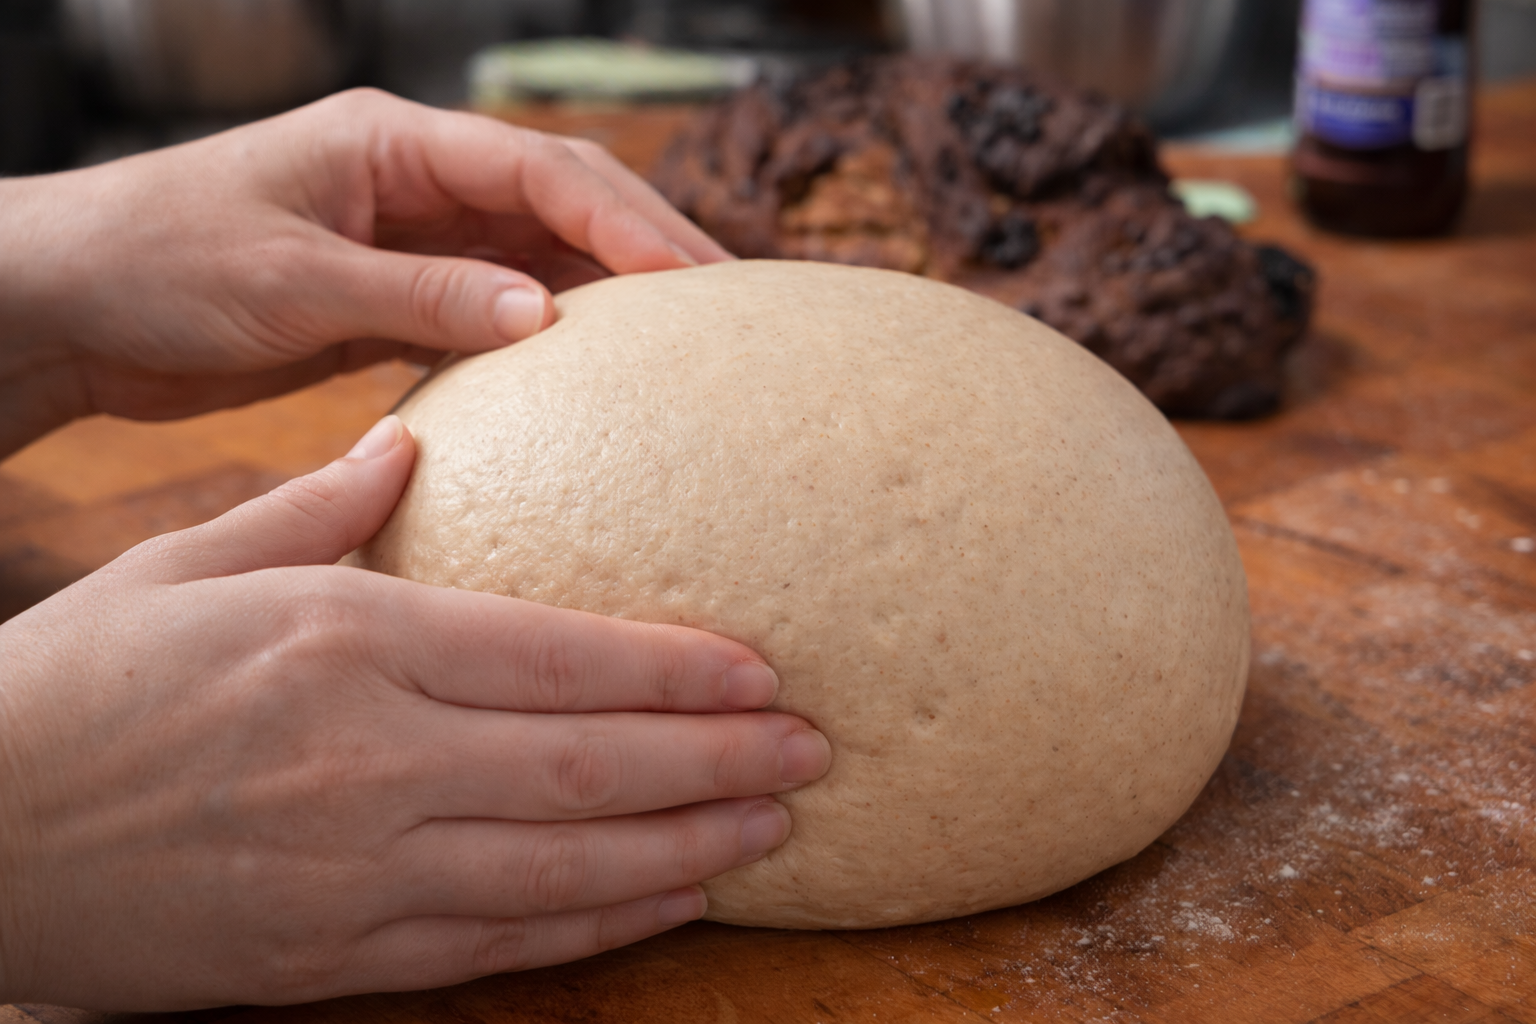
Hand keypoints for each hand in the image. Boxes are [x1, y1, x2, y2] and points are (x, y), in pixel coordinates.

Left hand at [0, 88, 731, 455]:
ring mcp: (408, 237)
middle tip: (723, 305)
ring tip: (682, 344)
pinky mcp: (392, 295)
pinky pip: (491, 307)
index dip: (624, 219)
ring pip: (535, 254)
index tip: (689, 278)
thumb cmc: (155, 262)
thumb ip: (419, 293)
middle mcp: (412, 180)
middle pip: (559, 201)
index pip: (539, 169)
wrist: (69, 306)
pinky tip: (592, 370)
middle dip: (643, 246)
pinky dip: (546, 334)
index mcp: (391, 144)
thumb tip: (543, 312)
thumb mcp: (290, 276)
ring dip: (606, 293)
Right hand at [0, 418, 827, 1009]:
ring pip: (567, 870)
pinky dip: (599, 928)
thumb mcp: (191, 564)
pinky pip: (500, 947)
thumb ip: (321, 506)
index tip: (765, 670)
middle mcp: (369, 759)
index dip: (678, 669)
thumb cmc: (79, 680)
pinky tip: (671, 902)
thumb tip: (412, 443)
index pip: (559, 655)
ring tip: (776, 829)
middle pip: (590, 764)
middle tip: (817, 751)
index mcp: (345, 641)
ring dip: (687, 850)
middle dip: (720, 761)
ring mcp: (355, 872)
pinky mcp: (331, 957)